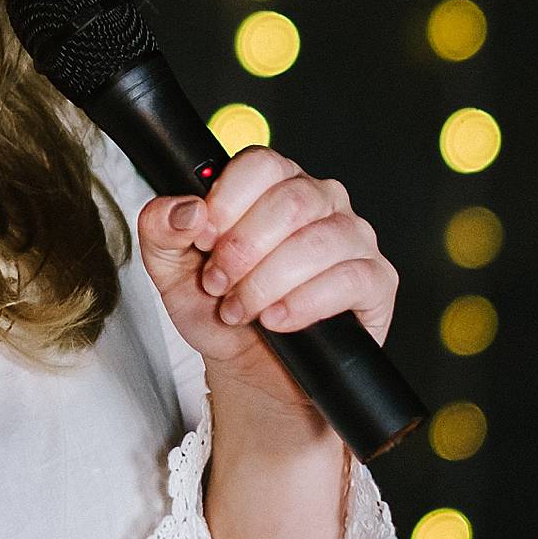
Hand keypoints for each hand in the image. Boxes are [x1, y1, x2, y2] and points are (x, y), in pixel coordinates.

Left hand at [139, 151, 395, 437]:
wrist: (255, 375)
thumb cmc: (221, 312)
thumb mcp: (173, 273)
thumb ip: (161, 230)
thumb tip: (186, 209)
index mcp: (274, 183)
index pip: (261, 164)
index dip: (228, 200)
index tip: (203, 238)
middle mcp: (320, 199)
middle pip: (291, 200)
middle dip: (245, 248)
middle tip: (220, 283)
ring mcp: (353, 238)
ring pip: (319, 239)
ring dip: (270, 281)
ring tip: (244, 309)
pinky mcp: (376, 281)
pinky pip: (350, 278)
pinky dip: (305, 303)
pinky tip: (278, 320)